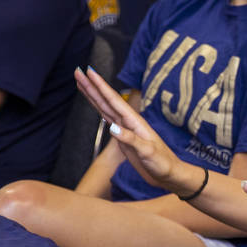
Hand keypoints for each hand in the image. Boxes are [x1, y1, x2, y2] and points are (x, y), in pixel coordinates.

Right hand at [74, 67, 185, 190]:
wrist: (169, 174)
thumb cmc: (163, 164)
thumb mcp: (148, 153)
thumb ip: (131, 139)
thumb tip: (112, 127)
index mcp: (135, 122)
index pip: (113, 100)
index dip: (100, 86)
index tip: (89, 71)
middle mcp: (129, 122)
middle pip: (106, 100)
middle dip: (91, 86)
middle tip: (78, 72)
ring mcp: (125, 128)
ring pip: (104, 107)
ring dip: (92, 94)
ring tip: (81, 82)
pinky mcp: (123, 136)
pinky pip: (107, 118)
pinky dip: (99, 108)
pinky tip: (94, 102)